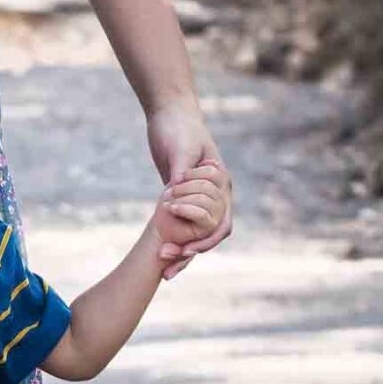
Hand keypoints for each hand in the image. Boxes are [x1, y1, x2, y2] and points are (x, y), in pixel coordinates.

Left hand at [145, 103, 232, 276]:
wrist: (170, 114)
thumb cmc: (178, 127)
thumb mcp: (180, 147)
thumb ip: (182, 170)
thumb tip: (176, 189)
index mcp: (220, 184)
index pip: (220, 222)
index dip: (206, 241)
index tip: (186, 251)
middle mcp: (215, 195)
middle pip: (209, 235)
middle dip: (190, 253)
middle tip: (169, 269)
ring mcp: (200, 197)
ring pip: (197, 233)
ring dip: (182, 251)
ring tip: (164, 270)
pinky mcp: (183, 196)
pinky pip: (183, 224)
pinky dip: (175, 238)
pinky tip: (161, 252)